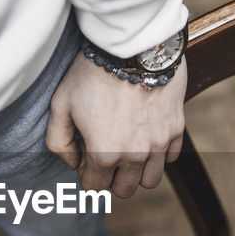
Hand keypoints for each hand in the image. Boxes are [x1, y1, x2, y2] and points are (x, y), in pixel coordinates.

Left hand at [46, 55, 186, 198]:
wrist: (133, 45)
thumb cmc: (92, 73)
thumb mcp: (60, 105)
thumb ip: (58, 142)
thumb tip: (71, 163)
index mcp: (104, 154)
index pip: (94, 187)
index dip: (85, 174)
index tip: (85, 156)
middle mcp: (135, 155)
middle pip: (124, 190)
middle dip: (111, 178)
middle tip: (105, 153)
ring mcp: (159, 143)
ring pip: (150, 181)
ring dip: (137, 172)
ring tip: (128, 149)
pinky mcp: (176, 128)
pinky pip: (170, 158)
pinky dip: (158, 154)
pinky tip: (145, 135)